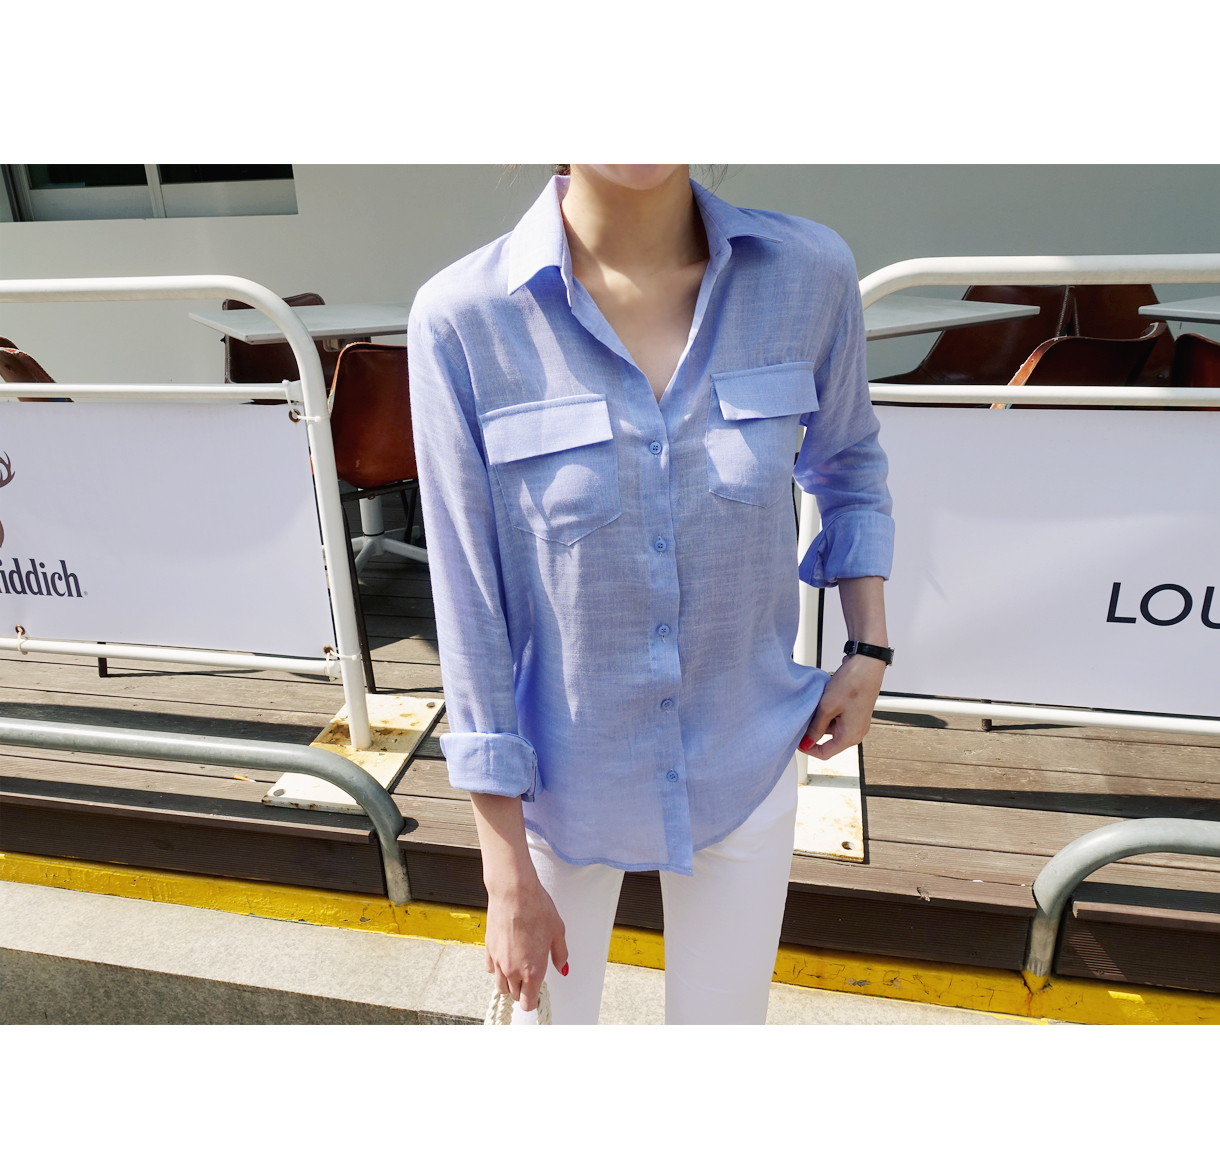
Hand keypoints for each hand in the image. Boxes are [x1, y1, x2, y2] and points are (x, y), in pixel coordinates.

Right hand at [484, 878, 568, 1011]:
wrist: (514, 892)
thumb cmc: (537, 908)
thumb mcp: (557, 932)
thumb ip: (560, 955)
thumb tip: (563, 968)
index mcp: (533, 970)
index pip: (528, 1002)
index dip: (534, 1000)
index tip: (538, 994)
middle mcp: (513, 970)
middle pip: (515, 995)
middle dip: (523, 990)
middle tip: (531, 975)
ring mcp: (499, 961)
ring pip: (501, 985)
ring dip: (510, 982)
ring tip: (518, 967)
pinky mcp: (488, 949)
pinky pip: (491, 969)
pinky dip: (498, 968)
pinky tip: (507, 956)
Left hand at [799, 653, 885, 760]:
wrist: (867, 663)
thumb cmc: (853, 683)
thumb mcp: (827, 707)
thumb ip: (816, 728)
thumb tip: (806, 743)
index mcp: (850, 736)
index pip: (824, 753)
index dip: (808, 748)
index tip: (796, 739)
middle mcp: (856, 732)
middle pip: (828, 740)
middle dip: (813, 730)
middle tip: (804, 716)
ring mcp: (856, 722)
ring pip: (831, 728)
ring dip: (820, 719)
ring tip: (816, 704)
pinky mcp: (854, 712)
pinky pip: (837, 718)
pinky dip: (827, 712)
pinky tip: (823, 700)